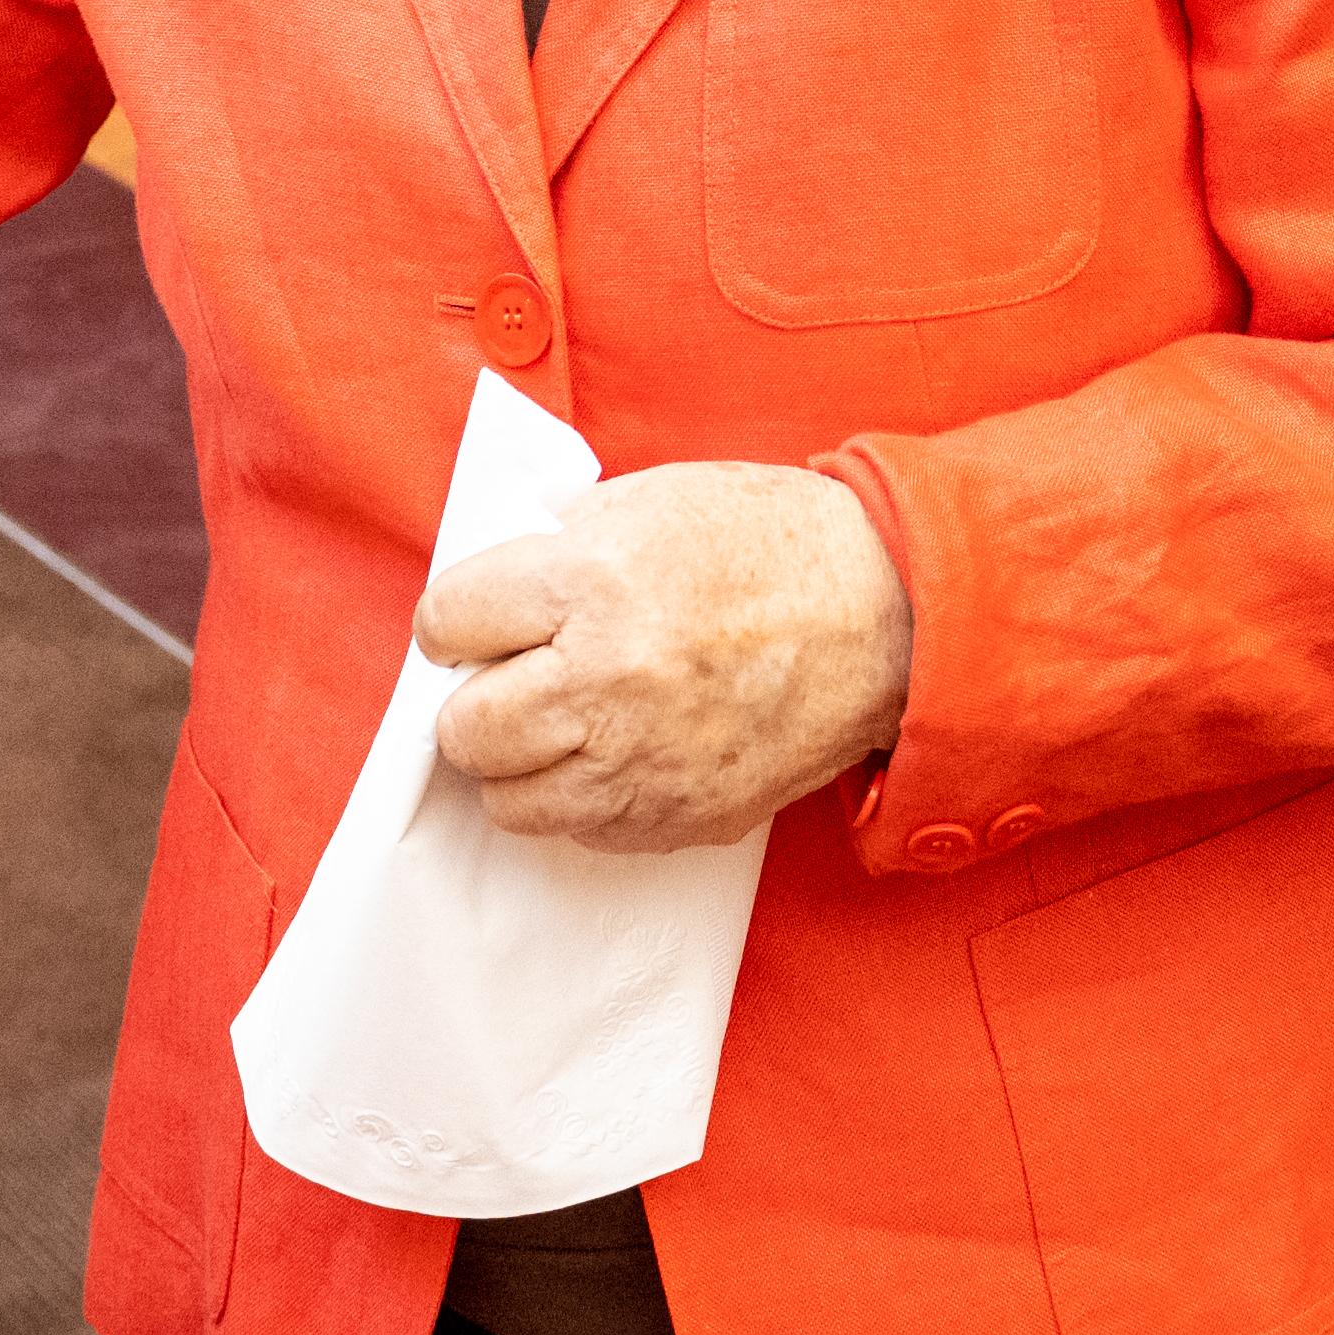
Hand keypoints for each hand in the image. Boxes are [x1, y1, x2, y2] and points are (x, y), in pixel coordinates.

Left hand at [418, 455, 913, 851]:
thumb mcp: (645, 505)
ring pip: (509, 798)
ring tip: (563, 722)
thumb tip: (482, 615)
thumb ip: (552, 558)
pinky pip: (580, 830)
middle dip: (477, 701)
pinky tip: (620, 749)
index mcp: (590, 584)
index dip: (456, 622)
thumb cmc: (767, 546)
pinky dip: (583, 796)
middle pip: (464, 728)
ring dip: (522, 761)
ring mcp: (642, 761)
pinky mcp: (678, 816)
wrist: (888, 613)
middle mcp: (607, 679)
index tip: (476, 624)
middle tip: (513, 679)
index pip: (445, 623)